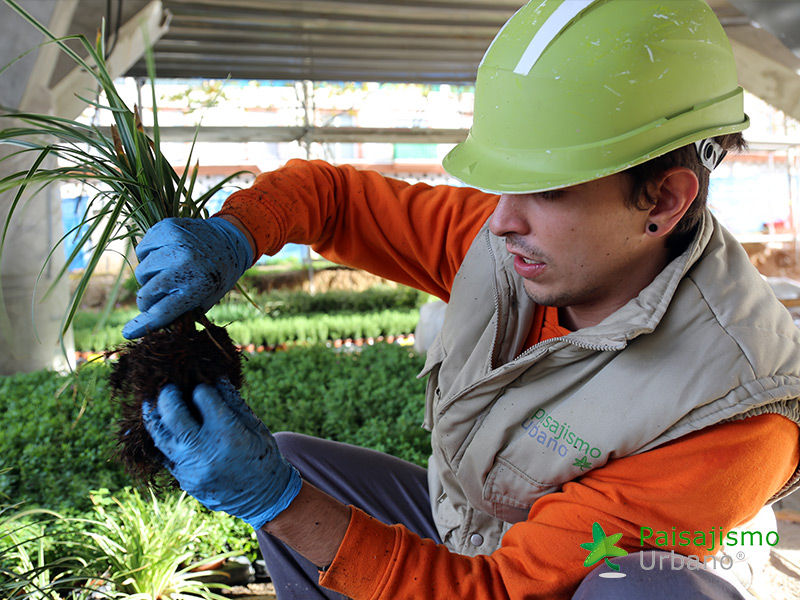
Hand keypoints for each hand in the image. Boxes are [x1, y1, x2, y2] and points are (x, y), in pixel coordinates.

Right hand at [122, 217, 252, 338]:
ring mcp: (175, 242)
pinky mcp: (167, 227)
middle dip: (149, 296)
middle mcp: (185, 262)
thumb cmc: (215, 275)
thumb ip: (178, 313)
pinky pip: (142, 248)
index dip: (144, 323)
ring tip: (167, 270)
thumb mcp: (204, 299)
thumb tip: (143, 329)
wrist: (230, 241)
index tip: (128, 332)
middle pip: (147, 289)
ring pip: (142, 268)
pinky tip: (164, 254)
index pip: (162, 310)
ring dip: (149, 274)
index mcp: (197, 285)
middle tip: (159, 294)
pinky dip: (149, 254)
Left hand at [142, 379, 301, 528]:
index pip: (203, 397)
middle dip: (168, 395)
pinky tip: (159, 426)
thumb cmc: (262, 456)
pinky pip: (162, 455)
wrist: (262, 497)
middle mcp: (205, 451)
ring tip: (151, 401)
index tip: (204, 387)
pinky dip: (158, 438)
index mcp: (228, 434)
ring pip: (159, 436)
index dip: (203, 388)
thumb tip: (214, 378)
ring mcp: (191, 468)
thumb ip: (232, 401)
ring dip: (153, 415)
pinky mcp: (183, 479)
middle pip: (173, 414)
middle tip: (167, 386)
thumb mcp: (255, 426)